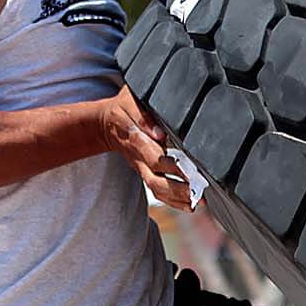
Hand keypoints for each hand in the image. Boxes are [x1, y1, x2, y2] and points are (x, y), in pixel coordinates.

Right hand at [98, 87, 193, 210]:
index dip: (171, 165)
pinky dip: (173, 201)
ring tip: (198, 202)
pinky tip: (190, 205)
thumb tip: (160, 134)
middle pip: (156, 179)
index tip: (189, 170)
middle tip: (199, 191)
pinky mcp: (144, 173)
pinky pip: (157, 191)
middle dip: (177, 188)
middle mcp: (138, 158)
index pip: (153, 155)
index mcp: (135, 138)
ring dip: (177, 198)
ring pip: (156, 189)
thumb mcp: (130, 100)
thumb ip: (144, 116)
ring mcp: (140, 168)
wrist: (106, 124)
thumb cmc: (123, 108)